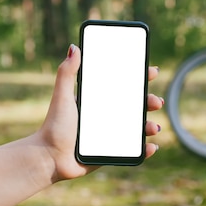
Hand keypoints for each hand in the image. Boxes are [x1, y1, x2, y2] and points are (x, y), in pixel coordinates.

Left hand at [38, 44, 162, 181]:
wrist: (49, 159)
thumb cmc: (53, 126)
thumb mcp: (62, 96)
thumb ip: (67, 73)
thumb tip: (74, 47)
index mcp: (98, 101)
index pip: (123, 86)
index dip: (139, 78)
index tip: (151, 72)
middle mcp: (107, 116)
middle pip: (136, 106)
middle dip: (150, 102)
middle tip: (156, 102)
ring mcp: (111, 135)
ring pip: (138, 128)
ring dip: (150, 126)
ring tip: (153, 128)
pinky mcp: (112, 153)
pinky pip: (133, 151)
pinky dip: (145, 149)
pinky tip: (151, 146)